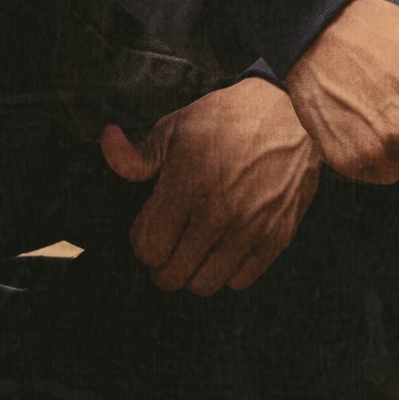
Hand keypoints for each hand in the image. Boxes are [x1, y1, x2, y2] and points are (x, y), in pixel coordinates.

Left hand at [100, 79, 321, 294]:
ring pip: (204, 285)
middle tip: (168, 245)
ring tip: (195, 251)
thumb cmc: (228, 119)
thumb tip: (106, 142)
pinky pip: (240, 281)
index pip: (148, 248)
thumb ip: (139, 153)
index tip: (150, 227)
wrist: (292, 114)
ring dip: (193, 272)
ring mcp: (250, 229)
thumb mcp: (177, 128)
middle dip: (162, 263)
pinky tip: (224, 249)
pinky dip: (227, 272)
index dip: (142, 241)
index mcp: (188, 185)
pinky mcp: (277, 237)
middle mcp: (218, 214)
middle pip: (171, 275)